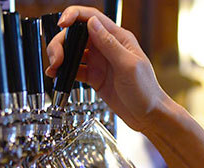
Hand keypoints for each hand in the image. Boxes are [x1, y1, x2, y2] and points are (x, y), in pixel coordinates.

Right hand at [46, 6, 171, 132]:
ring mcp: (99, 62)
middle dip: (61, 42)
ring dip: (60, 57)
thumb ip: (110, 44)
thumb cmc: (146, 91)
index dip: (74, 16)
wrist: (148, 116)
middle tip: (56, 58)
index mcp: (118, 38)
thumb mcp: (128, 65)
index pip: (92, 17)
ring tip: (54, 68)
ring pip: (73, 51)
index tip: (62, 23)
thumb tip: (92, 23)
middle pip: (77, 34)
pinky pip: (75, 69)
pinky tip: (57, 76)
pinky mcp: (94, 77)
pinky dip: (63, 71)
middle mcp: (106, 47)